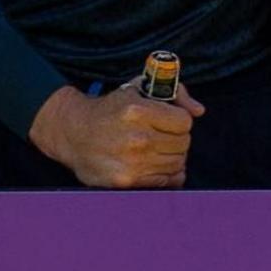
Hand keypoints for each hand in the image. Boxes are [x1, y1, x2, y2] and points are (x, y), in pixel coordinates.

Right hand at [31, 81, 199, 188]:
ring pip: (177, 163)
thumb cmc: (109, 110)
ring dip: (171, 157)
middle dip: (176, 139)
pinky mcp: (127, 181)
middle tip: (161, 137)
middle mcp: (136, 138)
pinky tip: (152, 165)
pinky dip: (165, 175)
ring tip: (155, 150)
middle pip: (183, 144)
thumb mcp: (137, 89)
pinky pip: (165, 181)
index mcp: (138, 112)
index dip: (179, 121)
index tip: (169, 122)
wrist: (72, 133)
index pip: (184, 122)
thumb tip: (198, 110)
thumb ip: (175, 93)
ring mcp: (132, 162)